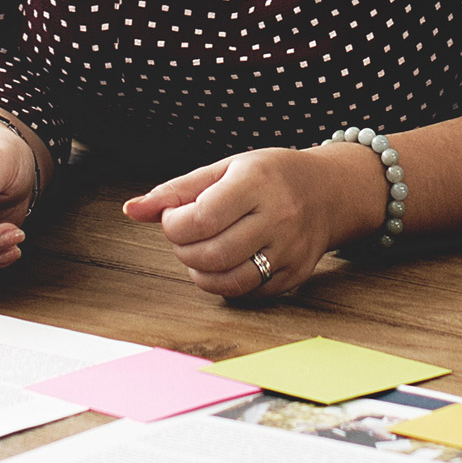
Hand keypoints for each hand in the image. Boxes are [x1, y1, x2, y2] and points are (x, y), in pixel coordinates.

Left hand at [125, 146, 379, 299]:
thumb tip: (131, 210)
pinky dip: (225, 285)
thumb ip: (177, 190)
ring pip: (229, 281)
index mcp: (257, 183)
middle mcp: (278, 217)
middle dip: (184, 250)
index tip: (173, 218)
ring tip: (201, 252)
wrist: (330, 191)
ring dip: (200, 272)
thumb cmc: (271, 176)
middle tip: (185, 237)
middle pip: (212, 254)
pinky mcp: (295, 275)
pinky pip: (249, 293)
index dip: (174, 225)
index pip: (202, 218)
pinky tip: (224, 265)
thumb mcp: (225, 169)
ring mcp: (290, 250)